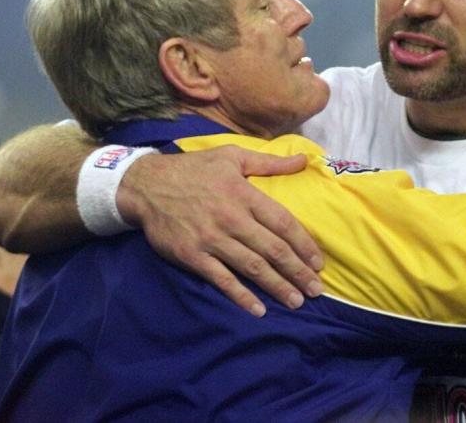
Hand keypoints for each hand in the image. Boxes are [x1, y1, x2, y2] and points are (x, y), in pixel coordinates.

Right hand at [116, 146, 321, 316]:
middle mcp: (231, 218)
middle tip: (315, 290)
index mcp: (244, 194)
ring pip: (252, 267)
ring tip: (296, 301)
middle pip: (272, 249)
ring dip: (276, 286)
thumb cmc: (194, 169)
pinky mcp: (193, 256)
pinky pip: (222, 279)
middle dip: (297, 271)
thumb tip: (304, 160)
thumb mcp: (233, 156)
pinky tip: (258, 309)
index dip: (304, 244)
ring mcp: (212, 239)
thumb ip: (270, 162)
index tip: (319, 263)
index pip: (283, 223)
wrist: (147, 185)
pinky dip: (241, 295)